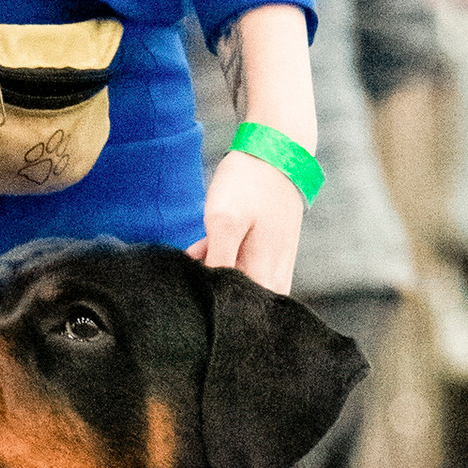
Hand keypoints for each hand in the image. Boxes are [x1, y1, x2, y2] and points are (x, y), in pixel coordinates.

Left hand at [194, 150, 305, 295]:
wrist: (275, 152)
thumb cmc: (248, 185)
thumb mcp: (223, 222)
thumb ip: (217, 263)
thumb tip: (209, 295)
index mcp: (267, 280)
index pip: (235, 315)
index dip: (209, 306)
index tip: (191, 290)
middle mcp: (276, 281)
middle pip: (237, 303)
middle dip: (210, 291)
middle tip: (191, 269)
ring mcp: (276, 267)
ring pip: (237, 285)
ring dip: (213, 273)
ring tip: (198, 252)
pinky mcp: (271, 254)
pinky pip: (242, 269)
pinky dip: (220, 261)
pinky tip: (203, 247)